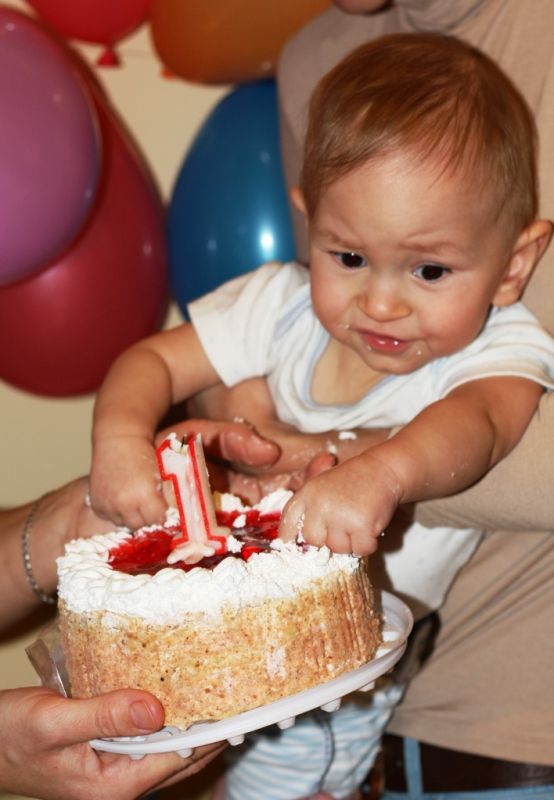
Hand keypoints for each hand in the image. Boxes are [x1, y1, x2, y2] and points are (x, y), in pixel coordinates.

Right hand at [0, 686, 224, 799]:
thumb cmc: (10, 734)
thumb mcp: (55, 721)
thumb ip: (105, 716)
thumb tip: (157, 710)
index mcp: (112, 787)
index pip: (178, 758)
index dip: (210, 731)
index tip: (238, 702)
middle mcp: (118, 785)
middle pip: (178, 756)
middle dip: (208, 727)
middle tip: (238, 689)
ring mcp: (114, 772)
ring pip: (164, 747)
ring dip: (187, 720)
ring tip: (217, 686)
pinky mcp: (107, 756)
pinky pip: (145, 738)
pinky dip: (162, 717)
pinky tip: (174, 691)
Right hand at [90, 435, 165, 530]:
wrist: (118, 441)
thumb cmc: (144, 454)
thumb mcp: (162, 474)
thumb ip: (168, 496)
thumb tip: (174, 516)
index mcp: (144, 495)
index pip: (157, 520)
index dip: (162, 515)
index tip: (162, 509)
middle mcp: (124, 504)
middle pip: (140, 526)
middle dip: (146, 518)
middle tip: (148, 506)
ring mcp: (108, 505)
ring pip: (124, 524)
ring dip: (131, 517)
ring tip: (134, 501)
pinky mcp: (97, 505)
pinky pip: (110, 517)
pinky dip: (116, 512)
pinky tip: (121, 498)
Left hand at [278, 451, 402, 554]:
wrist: (382, 469)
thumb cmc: (354, 480)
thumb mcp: (323, 487)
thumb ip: (311, 510)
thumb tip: (306, 543)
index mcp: (307, 493)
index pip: (288, 522)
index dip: (288, 539)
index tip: (293, 548)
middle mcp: (320, 504)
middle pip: (314, 541)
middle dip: (329, 539)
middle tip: (343, 525)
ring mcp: (340, 515)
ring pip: (338, 548)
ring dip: (350, 542)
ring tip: (358, 521)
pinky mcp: (361, 525)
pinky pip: (360, 550)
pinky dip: (368, 544)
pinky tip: (370, 526)